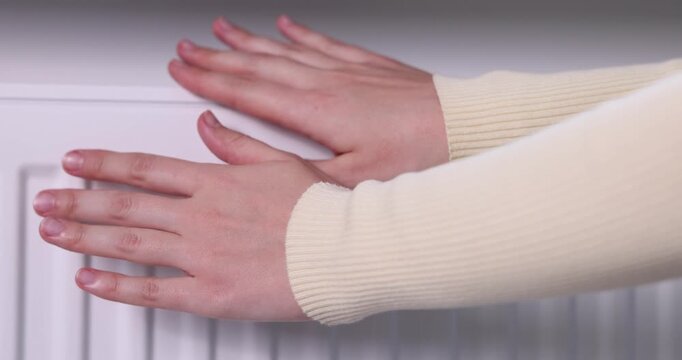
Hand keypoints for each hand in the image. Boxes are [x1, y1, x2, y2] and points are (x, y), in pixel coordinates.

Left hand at [33, 112, 337, 320]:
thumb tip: (207, 123)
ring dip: (86, 237)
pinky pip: (155, 290)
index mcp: (217, 182)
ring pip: (131, 243)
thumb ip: (237, 144)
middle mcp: (202, 216)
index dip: (104, 164)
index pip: (146, 168)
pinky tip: (92, 280)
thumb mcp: (280, 162)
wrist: (345, 250)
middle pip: (127, 205)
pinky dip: (118, 286)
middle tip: (49, 201)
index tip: (76, 162)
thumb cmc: (321, 209)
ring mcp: (203, 255)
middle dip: (79, 202)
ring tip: (55, 232)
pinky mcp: (211, 292)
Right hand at [169, 15, 448, 186]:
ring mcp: (346, 68)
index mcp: (315, 110)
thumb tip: (243, 150)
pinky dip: (299, 33)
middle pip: (258, 64)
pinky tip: (286, 25)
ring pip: (284, 48)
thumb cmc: (413, 156)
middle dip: (217, 56)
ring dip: (249, 40)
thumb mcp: (343, 180)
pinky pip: (323, 41)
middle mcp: (326, 81)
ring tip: (222, 29)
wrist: (463, 128)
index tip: (182, 70)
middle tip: (188, 46)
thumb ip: (285, 165)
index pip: (247, 91)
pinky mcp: (367, 64)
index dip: (209, 80)